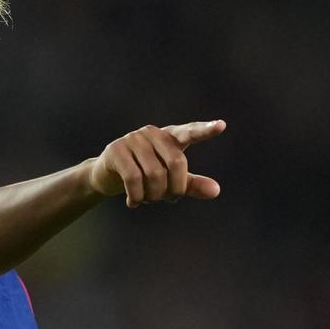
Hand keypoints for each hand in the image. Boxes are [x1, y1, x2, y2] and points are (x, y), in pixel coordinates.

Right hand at [89, 120, 225, 206]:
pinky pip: (133, 178)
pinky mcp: (116, 150)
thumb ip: (192, 184)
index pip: (190, 132)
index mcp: (170, 137)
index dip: (205, 130)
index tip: (221, 125)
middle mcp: (153, 133)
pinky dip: (136, 197)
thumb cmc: (145, 176)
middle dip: (175, 189)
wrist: (107, 176)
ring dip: (153, 196)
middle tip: (170, 200)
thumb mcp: (170, 181)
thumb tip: (216, 191)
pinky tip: (134, 203)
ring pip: (154, 174)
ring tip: (148, 200)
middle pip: (176, 163)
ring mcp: (133, 139)